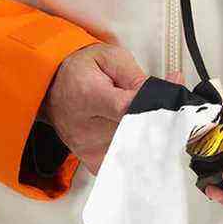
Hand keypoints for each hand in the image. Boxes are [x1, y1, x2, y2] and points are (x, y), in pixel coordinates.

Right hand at [43, 43, 180, 174]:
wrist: (52, 87)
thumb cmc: (81, 71)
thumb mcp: (109, 57)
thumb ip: (136, 75)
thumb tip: (162, 90)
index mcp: (89, 95)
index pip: (127, 109)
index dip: (153, 107)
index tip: (170, 102)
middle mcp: (85, 126)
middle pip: (134, 133)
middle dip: (158, 125)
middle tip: (171, 116)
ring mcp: (88, 147)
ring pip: (133, 151)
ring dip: (151, 140)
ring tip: (154, 124)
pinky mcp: (92, 160)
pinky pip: (123, 165)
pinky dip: (137, 156)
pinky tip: (144, 145)